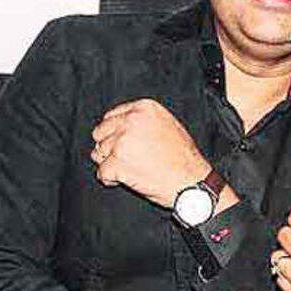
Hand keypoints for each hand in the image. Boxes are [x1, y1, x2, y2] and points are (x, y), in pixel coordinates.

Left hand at [90, 99, 209, 207]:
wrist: (192, 183)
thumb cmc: (184, 160)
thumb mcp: (169, 126)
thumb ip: (143, 121)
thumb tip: (118, 127)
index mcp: (144, 108)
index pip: (111, 117)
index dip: (114, 134)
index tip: (124, 144)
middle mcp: (131, 120)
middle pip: (101, 133)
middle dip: (109, 147)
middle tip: (127, 159)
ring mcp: (122, 141)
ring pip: (99, 153)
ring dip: (111, 164)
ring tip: (133, 169)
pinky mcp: (117, 162)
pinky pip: (102, 172)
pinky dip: (111, 179)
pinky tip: (128, 179)